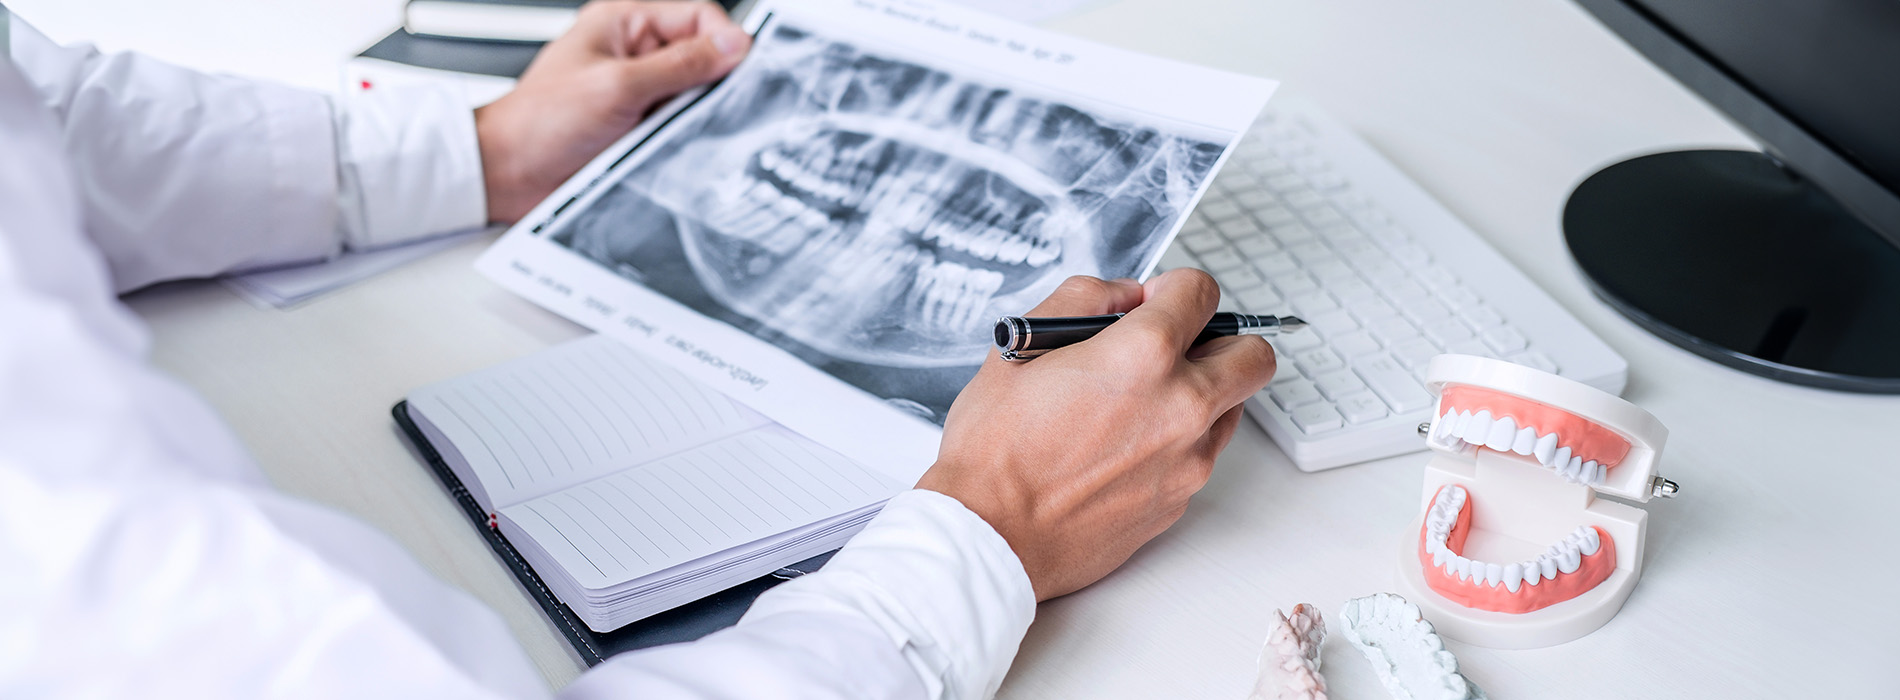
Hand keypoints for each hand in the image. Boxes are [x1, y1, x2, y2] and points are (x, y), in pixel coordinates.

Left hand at [474, 0, 750, 222]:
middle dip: (712, 83)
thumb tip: (733, 46)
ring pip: (694, 95)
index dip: (726, 41)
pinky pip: (679, 126)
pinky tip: (673, 148)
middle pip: (702, 56)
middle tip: (710, 108)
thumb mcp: (618, 86)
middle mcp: (634, 53)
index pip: (699, 15)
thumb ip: (680, 65)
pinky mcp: (639, 126)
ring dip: (694, 115)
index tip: (741, 72)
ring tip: (677, 131)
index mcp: (624, 22)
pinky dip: (683, 137)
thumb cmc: (540, 122)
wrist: (508, 174)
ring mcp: (638, 91)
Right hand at [916, 270, 1276, 600]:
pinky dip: (1179, 441)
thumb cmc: (995, 450)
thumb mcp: (1022, 345)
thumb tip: (1125, 297)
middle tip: (1176, 347)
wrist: (991, 536)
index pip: (1202, 293)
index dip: (1174, 289)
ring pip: (1233, 408)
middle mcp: (1181, 406)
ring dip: (1205, 392)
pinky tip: (1126, 446)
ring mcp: (1188, 460)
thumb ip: (1085, 300)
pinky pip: (1202, 455)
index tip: (1155, 301)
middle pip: (1253, 355)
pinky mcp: (1180, 500)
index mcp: (1143, 356)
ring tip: (1142, 401)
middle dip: (1220, 340)